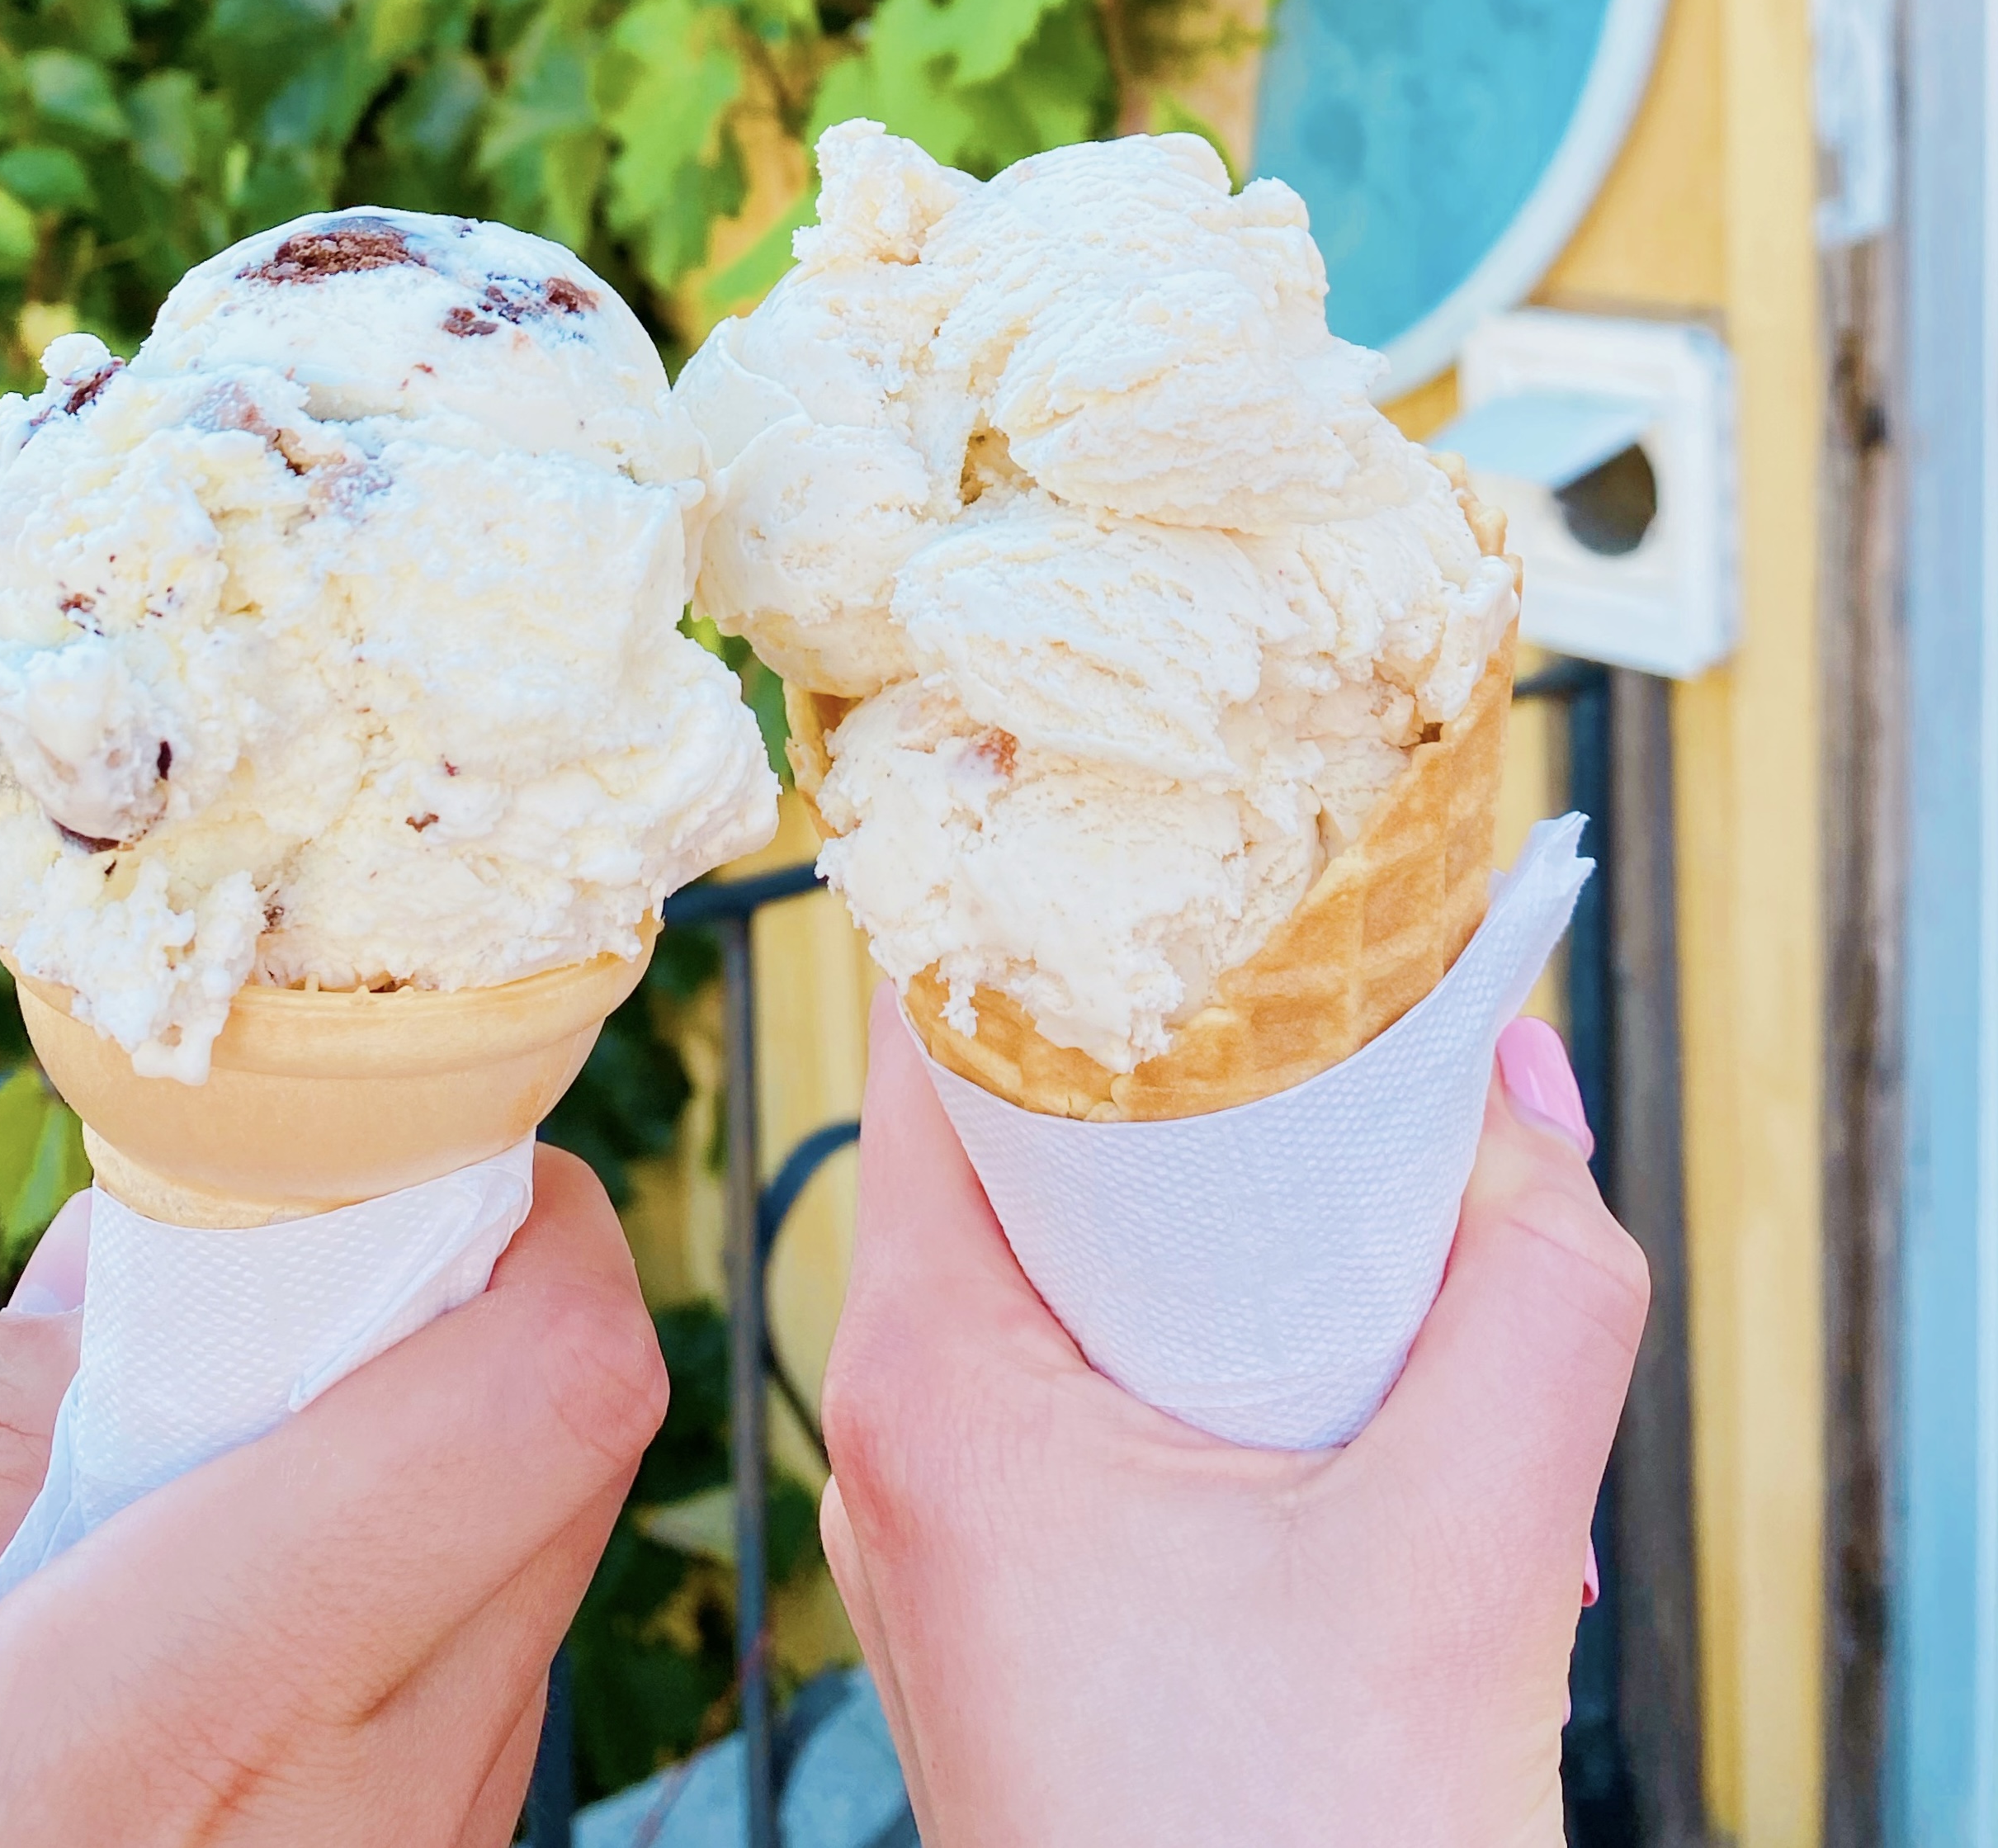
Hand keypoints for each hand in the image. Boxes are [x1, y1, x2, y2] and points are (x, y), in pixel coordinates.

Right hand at [0, 1146, 663, 1847]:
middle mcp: (360, 1832)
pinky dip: (398, 1609)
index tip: (400, 1147)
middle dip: (462, 1307)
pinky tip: (224, 1636)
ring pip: (532, 1578)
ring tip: (210, 1477)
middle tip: (281, 1279)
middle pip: (568, 1454)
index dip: (515, 1217)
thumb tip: (137, 1242)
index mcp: (168, 1745)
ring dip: (424, 1461)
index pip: (543, 1395)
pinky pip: (481, 1715)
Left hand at [820, 994, 1646, 1847]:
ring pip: (1073, 1281)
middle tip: (1324, 1019)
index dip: (1044, 919)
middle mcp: (904, 1435)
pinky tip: (1352, 1396)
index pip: (934, 1047)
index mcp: (937, 1377)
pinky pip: (1095, 1399)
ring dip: (1222, 1239)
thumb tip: (1526, 1102)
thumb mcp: (1473, 1550)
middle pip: (1018, 1153)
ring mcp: (948, 1528)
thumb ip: (1533, 1293)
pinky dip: (1216, 1358)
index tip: (1153, 836)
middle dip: (1185, 1083)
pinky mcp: (1013, 1600)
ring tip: (1372, 1223)